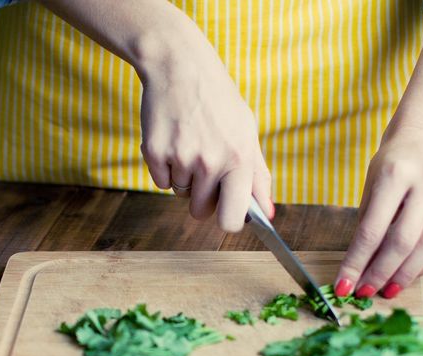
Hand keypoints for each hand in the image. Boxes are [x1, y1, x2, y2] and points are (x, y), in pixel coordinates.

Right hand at [137, 44, 272, 230]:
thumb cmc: (219, 101)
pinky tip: (173, 140)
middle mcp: (210, 162)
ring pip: (180, 194)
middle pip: (200, 212)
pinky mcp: (154, 153)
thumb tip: (267, 213)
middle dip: (202, 198)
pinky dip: (165, 168)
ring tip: (190, 144)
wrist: (180, 66)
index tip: (225, 212)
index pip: (231, 219)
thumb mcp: (247, 132)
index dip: (227, 221)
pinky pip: (160, 182)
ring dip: (184, 178)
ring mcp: (181, 158)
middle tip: (204, 168)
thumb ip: (258, 176)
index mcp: (239, 159)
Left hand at [336, 126, 422, 298]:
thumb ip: (367, 226)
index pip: (372, 229)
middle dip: (382, 273)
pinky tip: (410, 273)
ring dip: (406, 274)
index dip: (357, 262)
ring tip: (388, 289)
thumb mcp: (370, 187)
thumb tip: (358, 272)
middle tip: (367, 292)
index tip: (344, 285)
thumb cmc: (391, 166)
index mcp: (395, 173)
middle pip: (404, 241)